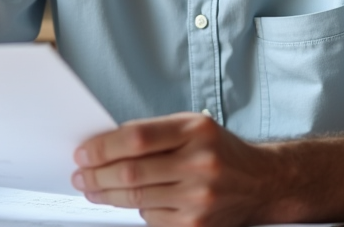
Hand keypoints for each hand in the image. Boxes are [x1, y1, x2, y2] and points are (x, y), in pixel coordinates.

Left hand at [71, 112, 279, 226]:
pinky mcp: (196, 224)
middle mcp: (200, 163)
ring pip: (137, 198)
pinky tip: (136, 200)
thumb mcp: (193, 127)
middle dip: (97, 175)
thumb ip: (154, 132)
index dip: (103, 147)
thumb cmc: (221, 151)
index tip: (84, 152)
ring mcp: (199, 197)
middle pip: (132, 172)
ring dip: (107, 194)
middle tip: (81, 175)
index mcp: (196, 131)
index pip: (137, 138)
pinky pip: (151, 218)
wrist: (261, 182)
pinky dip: (138, 209)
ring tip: (94, 189)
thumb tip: (106, 145)